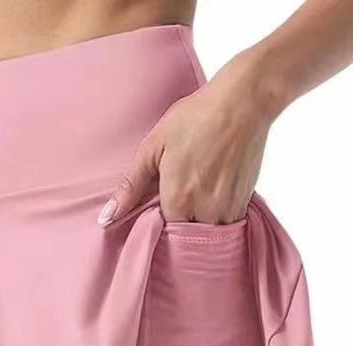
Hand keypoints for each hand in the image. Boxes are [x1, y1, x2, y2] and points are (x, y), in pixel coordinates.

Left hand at [97, 50, 277, 225]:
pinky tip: (213, 188)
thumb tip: (106, 217)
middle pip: (185, 236)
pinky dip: (218, 214)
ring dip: (199, 221)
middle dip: (179, 224)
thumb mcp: (153, 147)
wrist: (243, 102)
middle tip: (179, 193)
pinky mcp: (246, 203)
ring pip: (207, 233)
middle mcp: (205, 213)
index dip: (157, 221)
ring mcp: (229, 210)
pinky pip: (227, 224)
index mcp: (178, 202)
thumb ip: (131, 186)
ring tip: (197, 189)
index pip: (162, 232)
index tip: (158, 204)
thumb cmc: (195, 118)